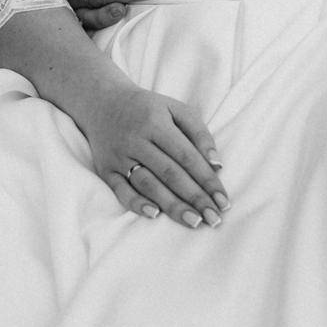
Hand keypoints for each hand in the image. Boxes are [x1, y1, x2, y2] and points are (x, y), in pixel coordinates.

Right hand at [77, 79, 229, 229]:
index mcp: (156, 122)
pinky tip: (154, 215)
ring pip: (148, 185)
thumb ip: (199, 133)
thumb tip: (216, 165)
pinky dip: (136, 203)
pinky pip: (120, 190)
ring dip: (172, 205)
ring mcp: (120, 156)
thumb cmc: (149, 109)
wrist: (103, 104)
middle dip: (194, 198)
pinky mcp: (106, 170)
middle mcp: (137, 140)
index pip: (187, 155)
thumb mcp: (176, 109)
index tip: (223, 200)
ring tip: (194, 221)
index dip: (206, 179)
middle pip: (169, 173)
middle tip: (214, 218)